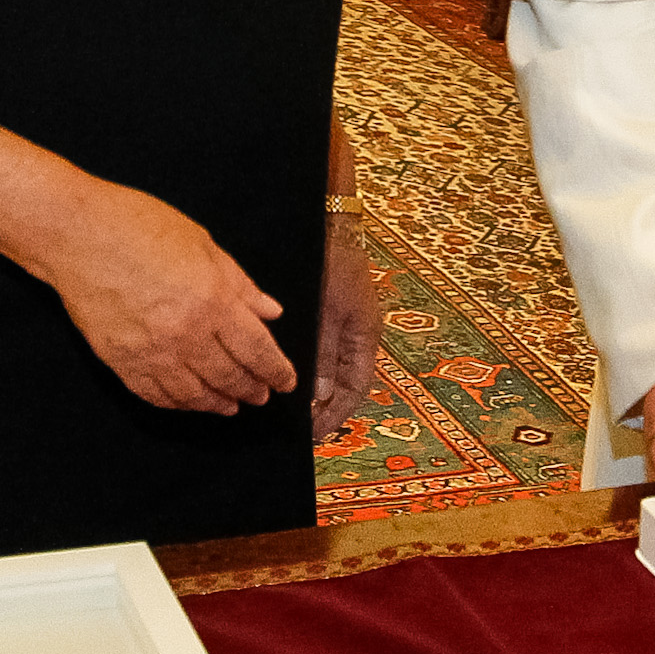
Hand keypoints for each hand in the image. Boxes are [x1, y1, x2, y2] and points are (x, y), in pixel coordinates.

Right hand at [39, 180, 295, 414]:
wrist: (75, 234)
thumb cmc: (138, 225)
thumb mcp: (201, 243)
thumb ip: (239, 283)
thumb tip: (270, 312)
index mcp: (212, 300)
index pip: (257, 350)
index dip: (276, 370)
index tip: (287, 382)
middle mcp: (186, 333)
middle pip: (230, 376)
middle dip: (252, 389)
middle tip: (262, 396)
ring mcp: (151, 352)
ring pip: (195, 393)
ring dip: (219, 403)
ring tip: (231, 405)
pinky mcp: (121, 362)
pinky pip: (157, 395)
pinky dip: (179, 403)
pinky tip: (190, 401)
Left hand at [309, 226, 381, 442]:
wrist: (328, 219)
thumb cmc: (332, 260)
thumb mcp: (328, 310)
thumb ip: (325, 350)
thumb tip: (319, 392)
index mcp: (365, 335)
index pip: (356, 388)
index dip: (337, 414)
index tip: (315, 434)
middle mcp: (359, 333)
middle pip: (345, 382)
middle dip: (325, 408)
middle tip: (301, 429)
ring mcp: (346, 322)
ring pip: (332, 367)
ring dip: (316, 390)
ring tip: (293, 408)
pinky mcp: (331, 312)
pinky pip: (324, 349)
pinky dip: (310, 366)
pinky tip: (289, 373)